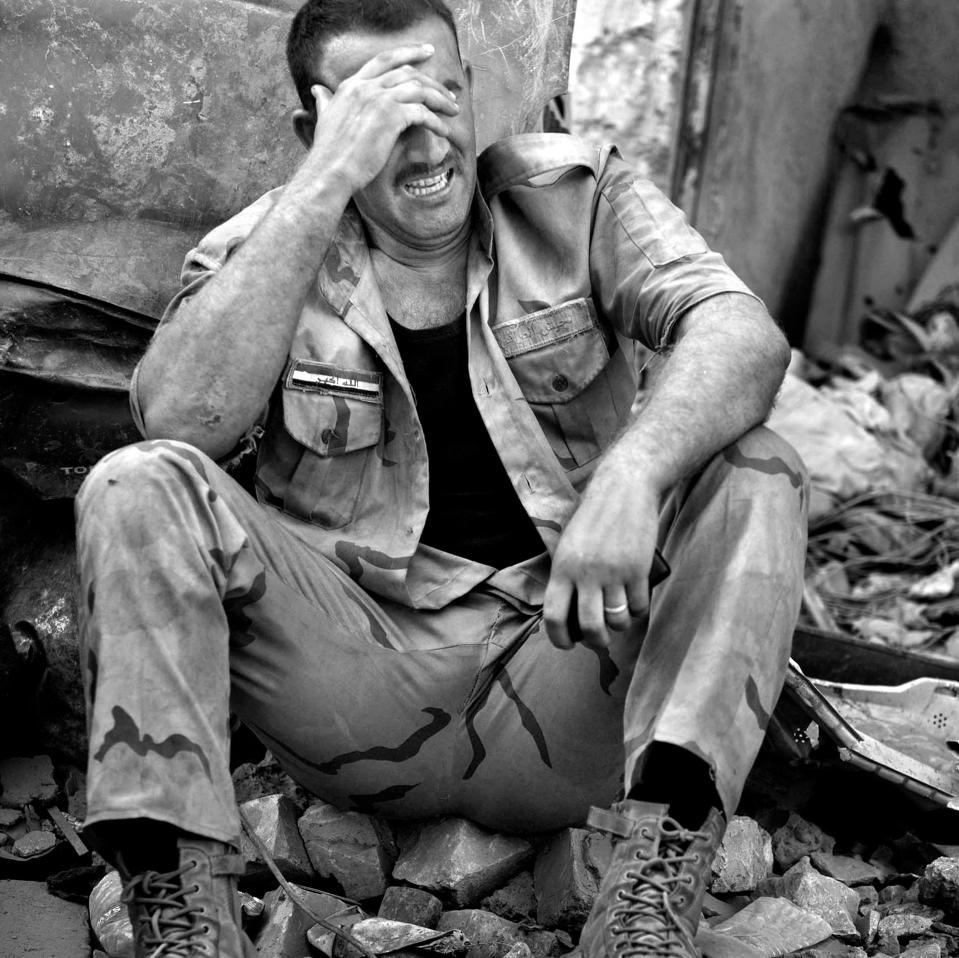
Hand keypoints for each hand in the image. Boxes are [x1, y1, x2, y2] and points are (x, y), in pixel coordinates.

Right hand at [304, 44, 459, 193]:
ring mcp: (378, 99)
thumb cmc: (329, 153)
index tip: (427, 52)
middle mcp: (365, 87)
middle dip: (433, 80)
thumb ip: (326, 102)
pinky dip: (436, 121)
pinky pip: (422, 113)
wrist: (330, 171)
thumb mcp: (325, 119)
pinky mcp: (390, 116)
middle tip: (449, 91)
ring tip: (452, 110)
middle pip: (407, 72)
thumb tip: (319, 91)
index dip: (408, 52)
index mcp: (352, 85)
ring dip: (440, 99)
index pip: (384, 59)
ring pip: (419, 89)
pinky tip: (444, 131)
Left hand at [543, 469, 661, 649]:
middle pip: (589, 626)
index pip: (554, 615)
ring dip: (619, 625)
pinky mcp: (638, 569)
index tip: (567, 644)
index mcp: (563, 567)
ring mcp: (614, 572)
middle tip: (599, 638)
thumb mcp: (569, 543)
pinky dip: (637, 610)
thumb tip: (568, 611)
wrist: (624, 488)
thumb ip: (567, 574)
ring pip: (617, 619)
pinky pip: (639, 606)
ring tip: (619, 615)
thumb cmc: (594, 515)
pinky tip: (635, 601)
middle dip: (595, 640)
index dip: (559, 638)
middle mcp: (586, 572)